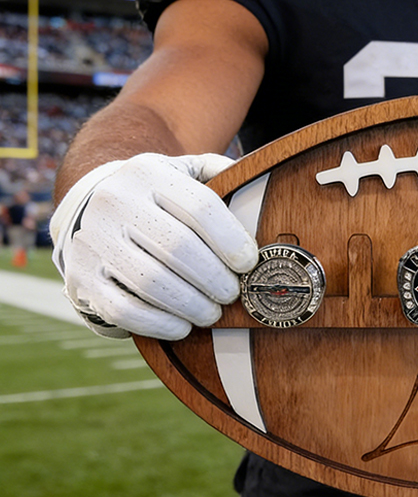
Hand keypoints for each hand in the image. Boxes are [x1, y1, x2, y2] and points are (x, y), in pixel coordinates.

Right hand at [50, 153, 258, 339]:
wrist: (91, 205)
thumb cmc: (156, 196)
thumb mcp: (185, 170)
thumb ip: (221, 174)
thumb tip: (258, 185)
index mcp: (147, 173)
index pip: (201, 208)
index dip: (231, 240)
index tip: (248, 263)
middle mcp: (114, 202)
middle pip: (178, 248)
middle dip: (214, 278)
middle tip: (232, 293)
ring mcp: (93, 240)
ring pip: (152, 281)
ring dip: (191, 304)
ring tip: (211, 312)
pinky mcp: (80, 277)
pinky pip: (123, 310)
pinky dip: (159, 323)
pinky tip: (182, 326)